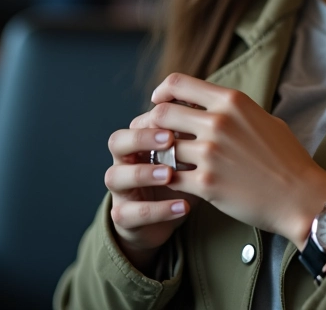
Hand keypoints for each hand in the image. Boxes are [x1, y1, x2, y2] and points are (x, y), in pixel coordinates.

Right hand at [104, 125, 194, 272]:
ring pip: (115, 177)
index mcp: (137, 141)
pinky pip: (130, 213)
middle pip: (117, 141)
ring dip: (143, 173)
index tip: (180, 118)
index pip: (136, 122)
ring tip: (170, 174)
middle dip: (141, 138)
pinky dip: (158, 210)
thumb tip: (210, 110)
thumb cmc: (179, 175)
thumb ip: (192, 135)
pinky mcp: (122, 216)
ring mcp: (120, 189)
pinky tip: (183, 206)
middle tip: (169, 140)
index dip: (154, 118)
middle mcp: (123, 161)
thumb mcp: (187, 154)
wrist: (166, 216)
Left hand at [131, 73, 325, 248]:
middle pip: (162, 113)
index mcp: (232, 101)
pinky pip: (171, 177)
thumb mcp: (263, 118)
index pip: (179, 83)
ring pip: (163, 147)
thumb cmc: (287, 157)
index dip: (162, 91)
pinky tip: (173, 183)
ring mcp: (210, 153)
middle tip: (153, 135)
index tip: (158, 101)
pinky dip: (167, 180)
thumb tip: (211, 104)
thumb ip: (234, 110)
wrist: (301, 196)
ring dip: (159, 155)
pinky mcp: (206, 183)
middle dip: (152, 123)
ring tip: (162, 161)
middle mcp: (218, 122)